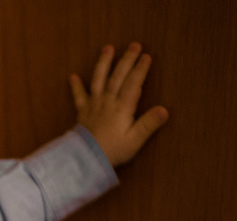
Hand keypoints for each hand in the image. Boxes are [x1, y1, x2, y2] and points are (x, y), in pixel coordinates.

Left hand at [71, 43, 168, 166]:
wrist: (85, 159)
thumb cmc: (112, 151)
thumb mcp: (134, 140)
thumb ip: (149, 124)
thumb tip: (164, 110)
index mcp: (122, 108)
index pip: (133, 83)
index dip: (140, 69)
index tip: (146, 56)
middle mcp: (107, 102)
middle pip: (118, 76)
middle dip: (127, 60)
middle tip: (134, 45)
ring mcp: (94, 105)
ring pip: (99, 80)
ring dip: (103, 63)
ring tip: (107, 48)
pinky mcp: (82, 112)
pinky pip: (78, 97)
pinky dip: (75, 87)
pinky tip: (72, 76)